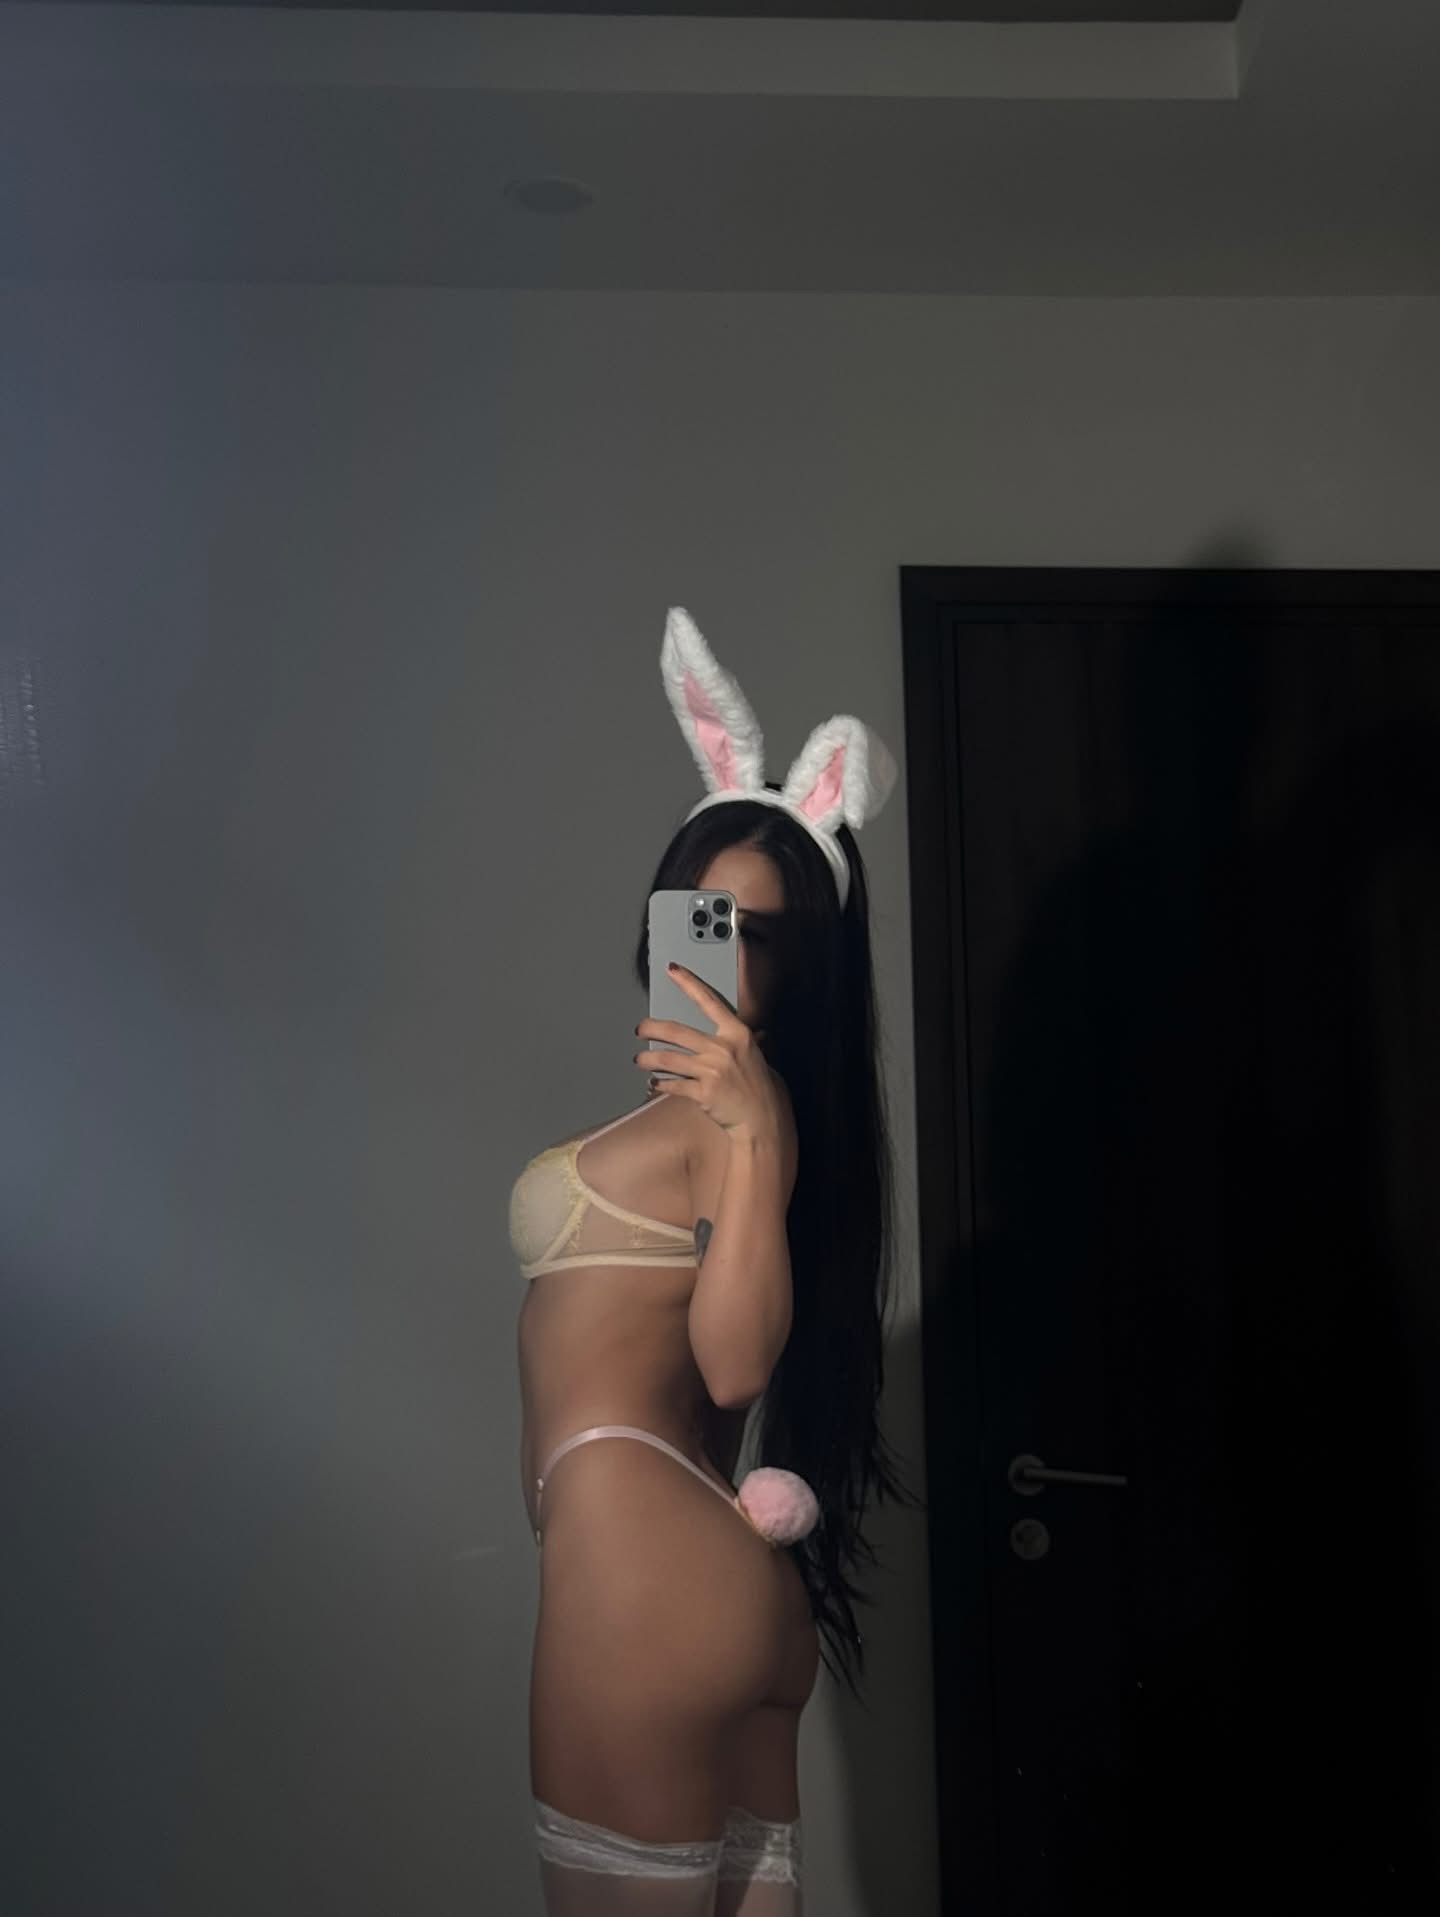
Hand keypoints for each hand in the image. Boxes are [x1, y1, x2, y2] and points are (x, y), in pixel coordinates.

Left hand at [635, 964, 783, 1139]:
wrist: (762, 1117)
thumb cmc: (759, 1085)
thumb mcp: (755, 1054)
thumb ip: (743, 1040)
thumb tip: (749, 1029)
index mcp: (737, 1033)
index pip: (709, 1001)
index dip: (688, 983)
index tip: (672, 970)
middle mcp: (723, 1048)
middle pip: (676, 1031)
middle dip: (651, 1028)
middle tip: (640, 1030)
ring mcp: (712, 1071)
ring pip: (668, 1059)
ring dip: (648, 1059)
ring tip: (639, 1060)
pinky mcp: (703, 1092)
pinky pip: (673, 1084)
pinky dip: (659, 1084)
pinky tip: (653, 1083)